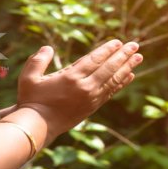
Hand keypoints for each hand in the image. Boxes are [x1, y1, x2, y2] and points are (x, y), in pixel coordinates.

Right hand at [15, 40, 141, 141]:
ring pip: (113, 79)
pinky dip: (121, 83)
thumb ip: (38, 60)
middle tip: (135, 46)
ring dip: (127, 67)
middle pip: (109, 68)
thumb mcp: (29, 77)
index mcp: (71, 77)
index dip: (108, 50)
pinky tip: (130, 76)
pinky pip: (111, 92)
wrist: (38, 126)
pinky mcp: (93, 107)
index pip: (95, 60)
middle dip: (123, 55)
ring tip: (138, 58)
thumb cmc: (31, 100)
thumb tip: (48, 47)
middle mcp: (85, 87)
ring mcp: (91, 98)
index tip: (119, 42)